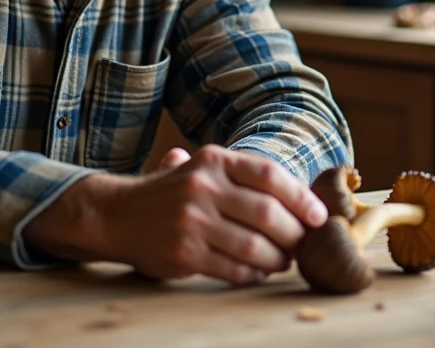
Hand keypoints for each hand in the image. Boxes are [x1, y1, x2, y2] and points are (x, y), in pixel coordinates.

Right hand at [24, 145, 327, 285]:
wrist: (116, 214)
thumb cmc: (171, 192)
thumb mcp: (201, 167)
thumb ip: (243, 175)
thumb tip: (301, 194)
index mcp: (213, 160)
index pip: (269, 175)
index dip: (301, 197)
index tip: (318, 216)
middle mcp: (203, 187)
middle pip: (268, 213)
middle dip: (294, 234)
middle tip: (302, 244)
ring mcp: (192, 221)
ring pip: (254, 246)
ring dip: (278, 258)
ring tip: (284, 261)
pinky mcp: (184, 253)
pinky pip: (233, 269)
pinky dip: (253, 274)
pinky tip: (258, 271)